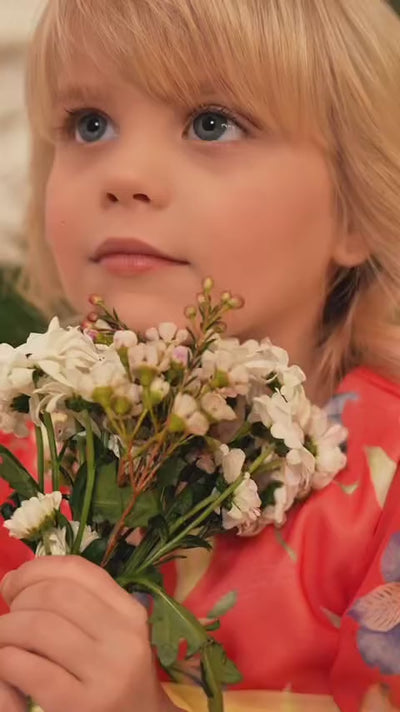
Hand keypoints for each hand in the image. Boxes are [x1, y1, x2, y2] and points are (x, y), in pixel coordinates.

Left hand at [0, 557, 178, 711]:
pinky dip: (6, 660)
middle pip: (55, 593)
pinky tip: (7, 666)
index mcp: (130, 613)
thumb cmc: (113, 680)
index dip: (36, 569)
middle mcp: (123, 638)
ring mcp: (105, 673)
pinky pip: (28, 667)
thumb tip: (13, 579)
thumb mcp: (110, 635)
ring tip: (4, 641)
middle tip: (10, 620)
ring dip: (7, 629)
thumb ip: (76, 605)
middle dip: (19, 599)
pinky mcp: (81, 706)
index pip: (77, 570)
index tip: (14, 583)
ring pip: (38, 626)